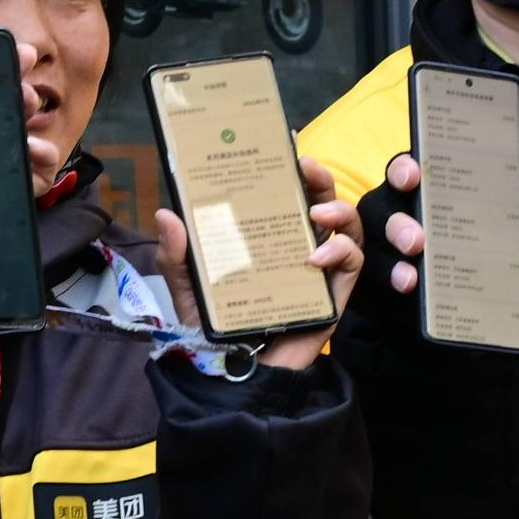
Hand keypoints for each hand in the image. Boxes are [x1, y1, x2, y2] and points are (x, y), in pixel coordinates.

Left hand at [155, 154, 367, 369]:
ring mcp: (318, 269)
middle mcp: (294, 245)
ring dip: (337, 210)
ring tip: (316, 214)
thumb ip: (176, 253)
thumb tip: (167, 214)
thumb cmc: (212, 328)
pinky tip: (315, 258)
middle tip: (305, 167)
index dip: (288, 165)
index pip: (281, 192)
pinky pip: (352, 264)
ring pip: (345, 225)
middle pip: (318, 199)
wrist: (230, 376)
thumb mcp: (187, 286)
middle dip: (319, 176)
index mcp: (263, 235)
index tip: (284, 141)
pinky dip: (340, 253)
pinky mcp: (333, 295)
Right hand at [376, 151, 518, 298]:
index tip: (415, 174)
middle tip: (418, 241)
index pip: (407, 169)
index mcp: (420, 191)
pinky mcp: (369, 277)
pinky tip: (404, 292)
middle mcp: (391, 211)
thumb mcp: (492, 244)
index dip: (406, 168)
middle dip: (400, 224)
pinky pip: (368, 277)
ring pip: (373, 246)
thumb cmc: (461, 255)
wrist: (437, 306)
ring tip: (411, 279)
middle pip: (386, 207)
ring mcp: (374, 245)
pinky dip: (388, 284)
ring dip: (391, 262)